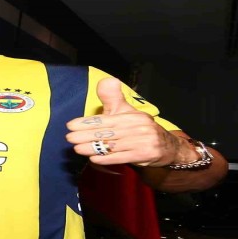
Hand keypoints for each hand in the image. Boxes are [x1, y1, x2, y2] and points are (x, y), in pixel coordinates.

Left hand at [65, 77, 186, 166]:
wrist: (168, 147)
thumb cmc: (140, 129)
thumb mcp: (128, 112)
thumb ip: (113, 99)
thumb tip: (107, 80)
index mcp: (132, 115)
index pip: (105, 119)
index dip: (87, 122)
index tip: (71, 125)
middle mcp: (138, 126)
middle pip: (107, 132)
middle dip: (85, 136)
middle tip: (69, 138)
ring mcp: (143, 141)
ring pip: (112, 145)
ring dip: (92, 148)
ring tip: (77, 149)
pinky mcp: (145, 154)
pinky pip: (121, 157)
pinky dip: (106, 158)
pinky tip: (94, 158)